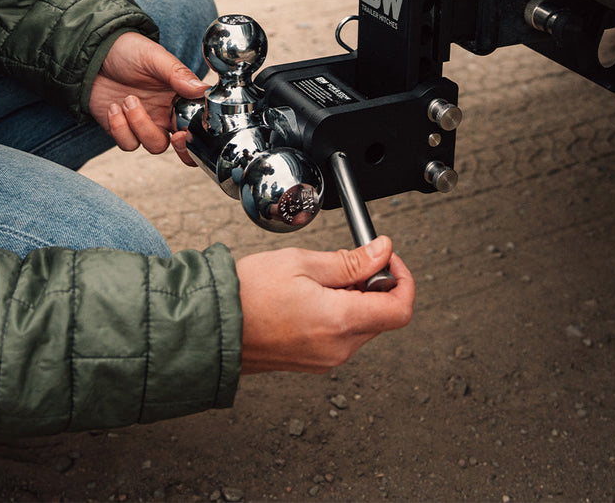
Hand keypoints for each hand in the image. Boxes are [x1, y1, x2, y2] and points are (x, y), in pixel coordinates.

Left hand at [89, 32, 207, 163]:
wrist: (93, 54)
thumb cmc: (127, 50)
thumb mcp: (154, 57)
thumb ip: (178, 74)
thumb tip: (202, 89)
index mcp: (178, 95)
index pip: (196, 121)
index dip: (196, 132)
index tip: (187, 130)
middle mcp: (165, 112)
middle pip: (182, 145)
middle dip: (183, 149)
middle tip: (175, 136)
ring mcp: (144, 122)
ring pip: (154, 145)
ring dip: (141, 126)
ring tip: (128, 99)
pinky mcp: (122, 129)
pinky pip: (128, 143)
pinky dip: (120, 129)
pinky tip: (114, 107)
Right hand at [236, 236, 414, 373]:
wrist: (213, 326)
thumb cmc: (249, 293)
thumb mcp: (302, 262)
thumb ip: (349, 260)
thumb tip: (382, 251)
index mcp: (340, 322)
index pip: (400, 309)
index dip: (402, 278)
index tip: (387, 259)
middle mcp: (338, 348)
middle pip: (383, 316)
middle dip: (375, 285)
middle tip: (348, 262)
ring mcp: (326, 360)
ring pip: (363, 326)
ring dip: (355, 300)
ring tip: (320, 279)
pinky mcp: (314, 362)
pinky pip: (342, 337)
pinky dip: (339, 314)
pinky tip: (312, 296)